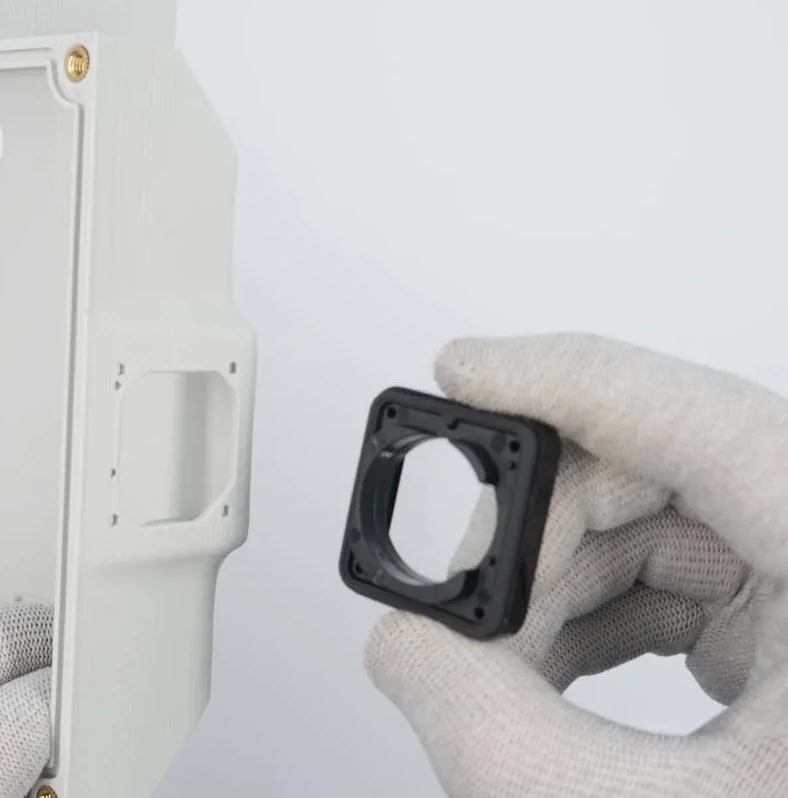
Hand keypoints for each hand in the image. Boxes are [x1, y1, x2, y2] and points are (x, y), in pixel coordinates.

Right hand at [365, 334, 787, 796]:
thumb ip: (494, 733)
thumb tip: (401, 646)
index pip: (703, 420)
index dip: (564, 381)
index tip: (463, 370)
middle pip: (666, 468)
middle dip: (538, 527)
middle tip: (461, 601)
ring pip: (663, 519)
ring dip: (558, 579)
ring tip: (499, 663)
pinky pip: (682, 573)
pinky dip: (599, 611)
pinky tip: (554, 668)